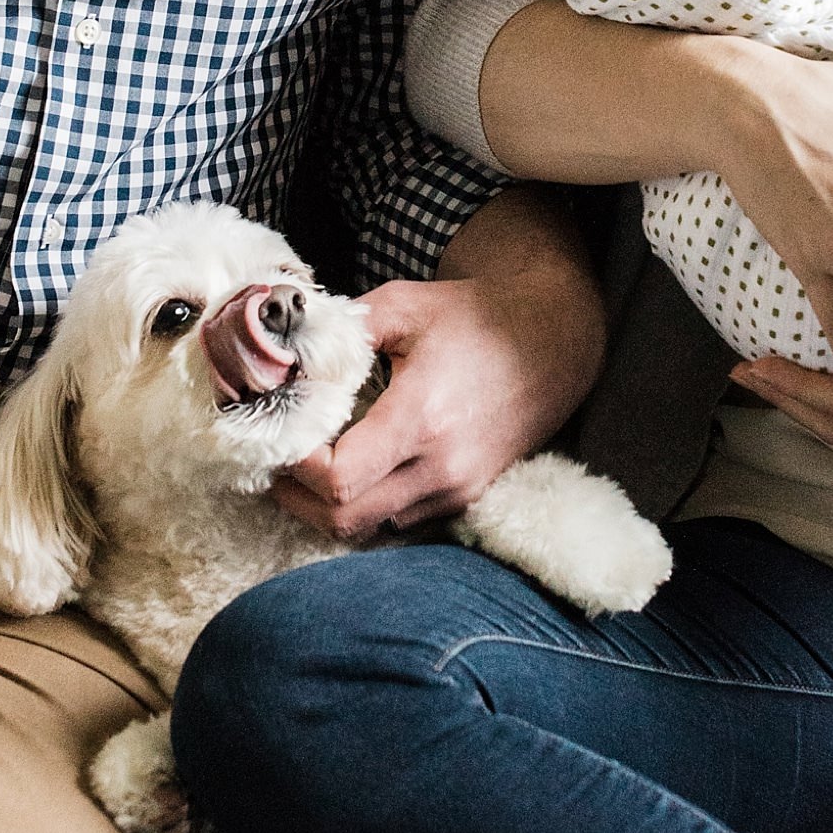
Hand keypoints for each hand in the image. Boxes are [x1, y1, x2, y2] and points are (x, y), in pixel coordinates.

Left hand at [273, 189, 603, 541]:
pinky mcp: (467, 497)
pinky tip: (355, 470)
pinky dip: (367, 505)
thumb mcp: (403, 305)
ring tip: (310, 466)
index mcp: (422, 417)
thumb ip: (340, 330)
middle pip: (344, 519)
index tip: (282, 434)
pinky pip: (400, 521)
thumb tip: (281, 351)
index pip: (338, 480)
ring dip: (329, 507)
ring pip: (370, 527)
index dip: (296, 466)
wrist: (554, 342)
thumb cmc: (476, 318)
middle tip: (279, 461)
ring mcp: (458, 489)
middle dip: (299, 497)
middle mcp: (442, 466)